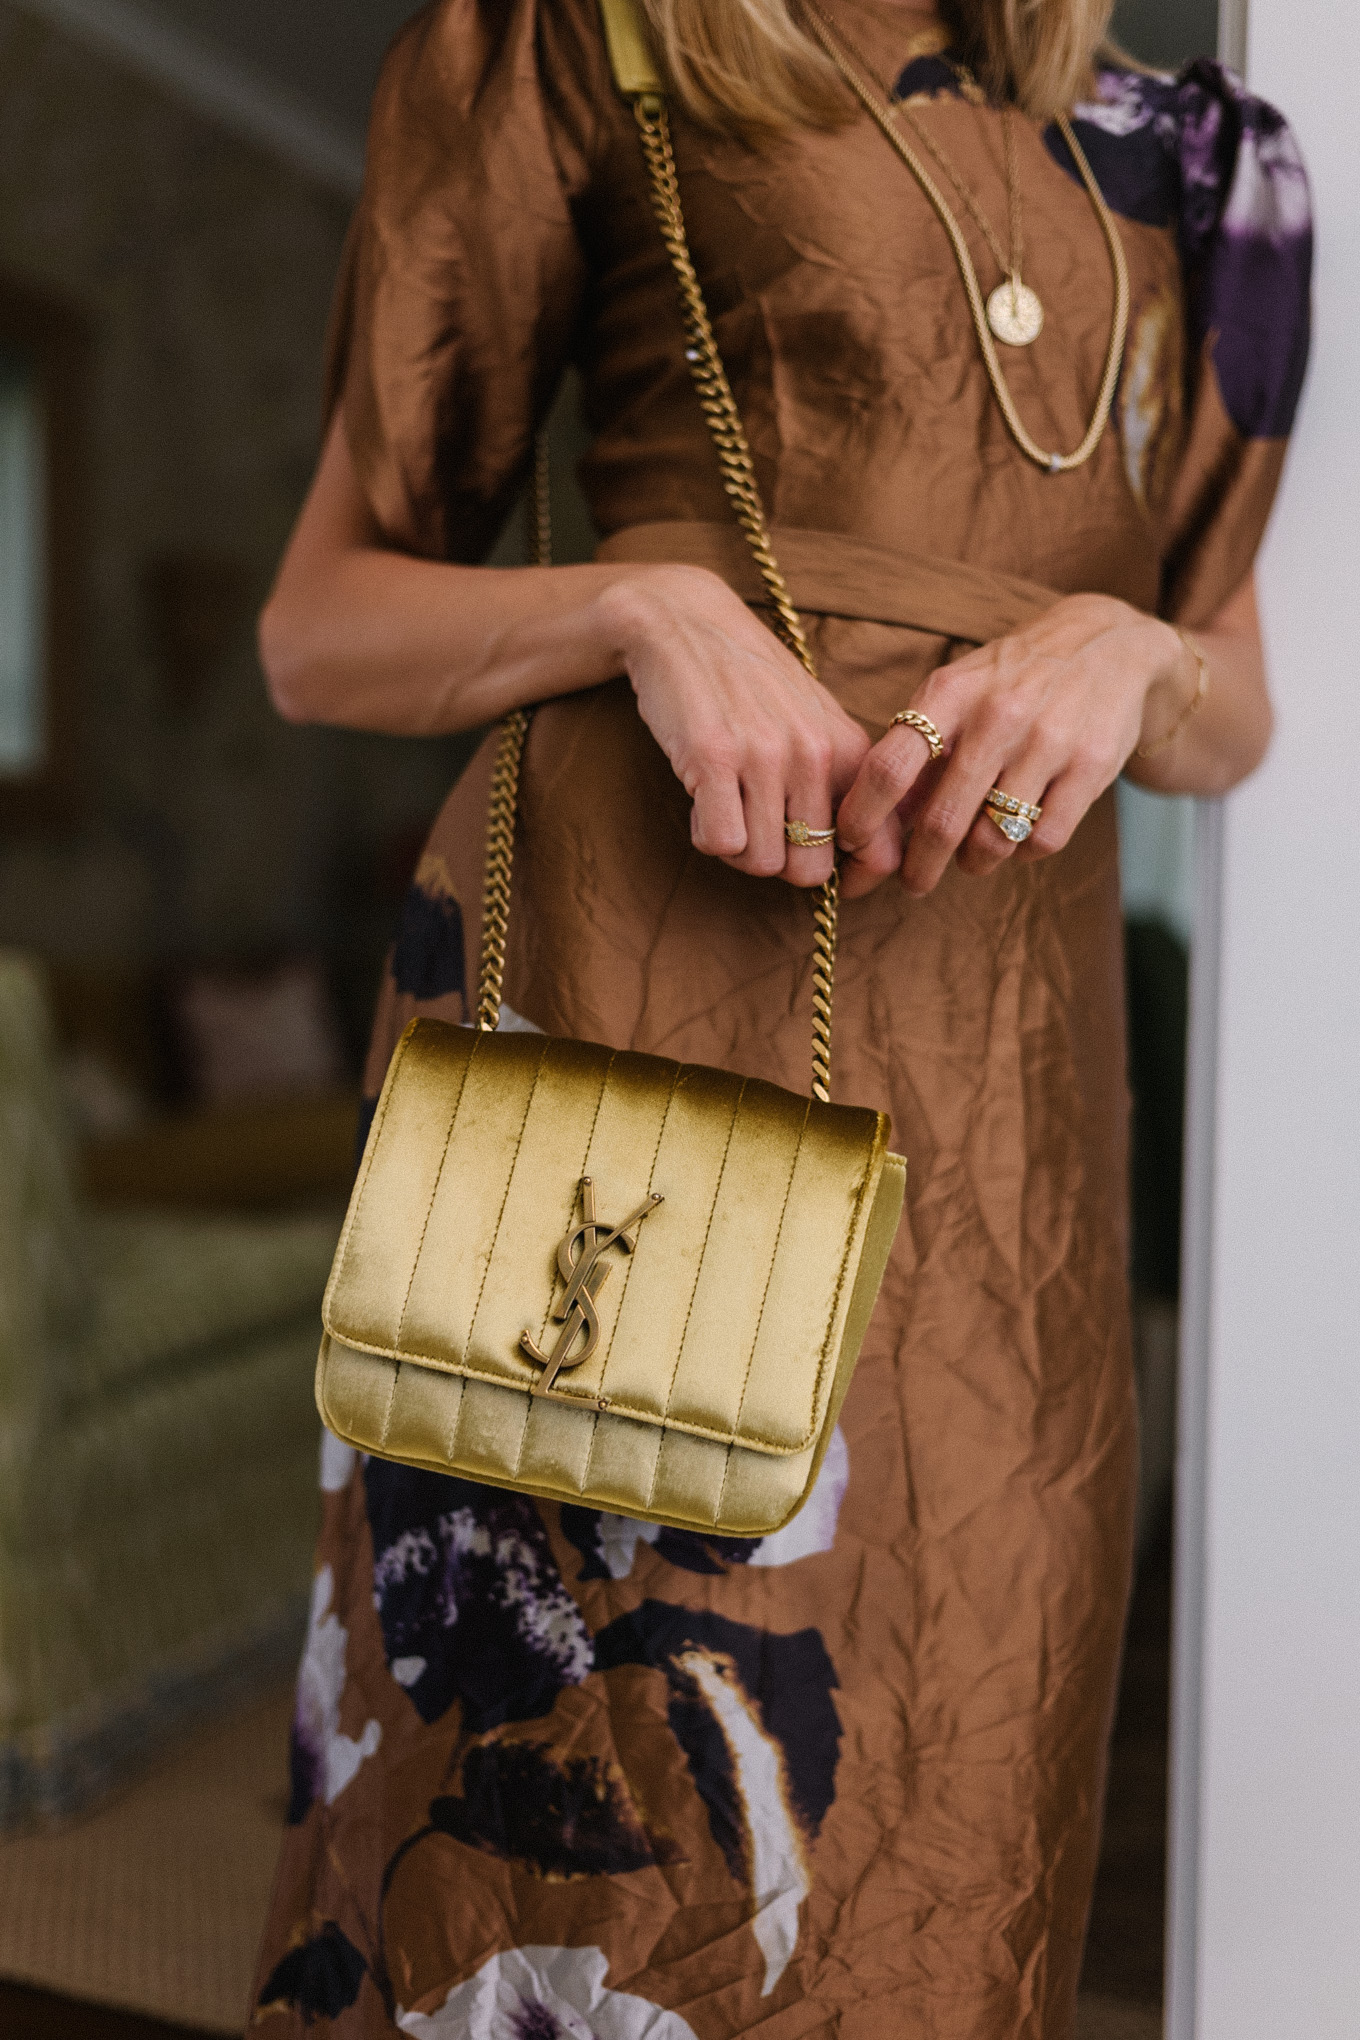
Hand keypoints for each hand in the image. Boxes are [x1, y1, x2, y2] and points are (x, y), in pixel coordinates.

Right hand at [598, 566, 878, 888]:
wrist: (686, 623)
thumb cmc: (749, 682)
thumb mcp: (814, 721)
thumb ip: (841, 779)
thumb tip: (863, 855)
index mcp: (848, 750)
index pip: (881, 851)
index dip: (853, 879)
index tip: (824, 870)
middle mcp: (814, 754)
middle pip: (809, 870)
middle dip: (779, 862)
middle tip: (756, 827)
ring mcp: (765, 755)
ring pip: (760, 862)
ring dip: (736, 847)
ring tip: (725, 804)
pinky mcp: (713, 757)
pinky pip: (720, 842)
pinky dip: (705, 834)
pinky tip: (702, 800)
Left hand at [834, 594, 1194, 898]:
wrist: (1108, 643)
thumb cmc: (1011, 678)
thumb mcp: (957, 691)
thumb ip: (916, 749)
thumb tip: (871, 821)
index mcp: (950, 693)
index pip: (888, 767)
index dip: (863, 818)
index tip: (851, 847)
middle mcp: (998, 714)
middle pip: (942, 821)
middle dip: (920, 866)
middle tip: (914, 881)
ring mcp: (1048, 740)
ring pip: (994, 839)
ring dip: (974, 862)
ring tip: (971, 857)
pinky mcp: (1092, 765)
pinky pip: (1043, 840)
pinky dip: (1024, 853)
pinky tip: (1019, 837)